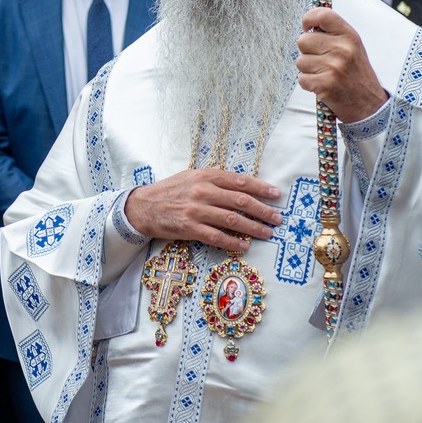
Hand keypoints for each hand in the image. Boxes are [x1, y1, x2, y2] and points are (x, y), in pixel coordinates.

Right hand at [124, 169, 282, 252]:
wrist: (143, 206)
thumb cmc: (171, 191)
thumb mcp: (192, 177)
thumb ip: (215, 180)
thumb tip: (242, 186)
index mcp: (206, 176)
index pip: (240, 181)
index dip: (260, 188)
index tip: (276, 195)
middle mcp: (203, 191)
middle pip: (241, 201)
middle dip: (263, 210)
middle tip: (277, 218)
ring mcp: (197, 210)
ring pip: (232, 220)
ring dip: (253, 228)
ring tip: (267, 233)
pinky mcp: (190, 228)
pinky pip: (217, 237)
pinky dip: (233, 242)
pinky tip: (244, 246)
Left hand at [296, 7, 388, 123]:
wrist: (369, 105)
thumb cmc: (357, 75)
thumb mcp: (353, 48)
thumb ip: (334, 34)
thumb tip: (309, 23)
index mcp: (350, 36)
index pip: (323, 15)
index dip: (309, 18)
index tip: (307, 27)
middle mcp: (342, 49)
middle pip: (303, 40)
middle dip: (307, 52)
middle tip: (321, 61)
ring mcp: (334, 67)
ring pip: (300, 61)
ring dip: (308, 70)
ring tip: (324, 74)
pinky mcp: (325, 84)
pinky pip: (302, 79)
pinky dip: (309, 84)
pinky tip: (322, 86)